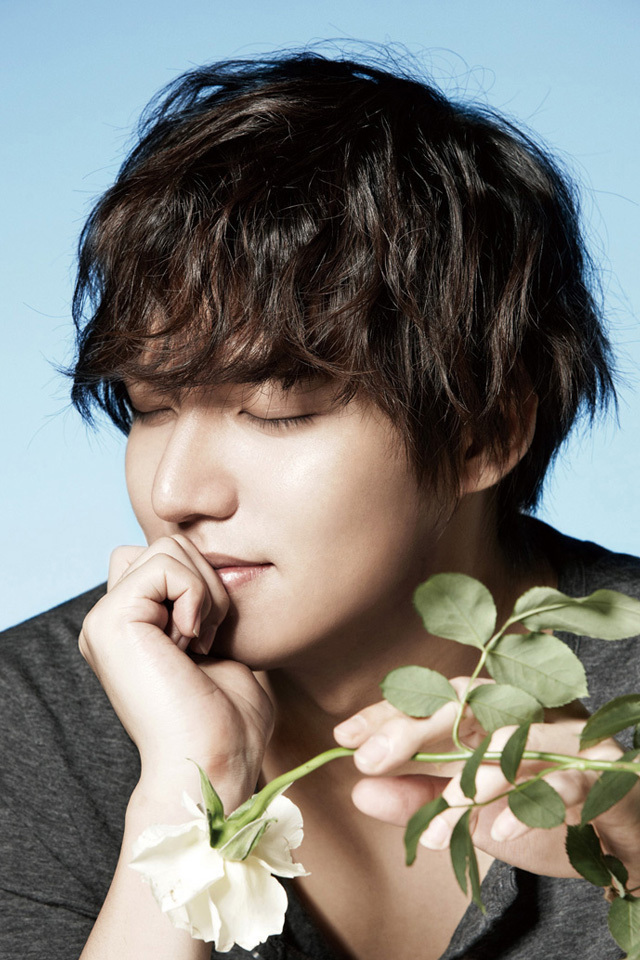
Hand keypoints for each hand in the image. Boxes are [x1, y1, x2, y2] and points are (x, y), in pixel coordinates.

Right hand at [79, 535, 272, 810]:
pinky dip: (194, 595)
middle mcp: (111, 620)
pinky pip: (163, 566)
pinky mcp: (109, 621)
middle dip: (206, 580)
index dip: (200, 580)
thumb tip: (228, 570)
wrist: (213, 762)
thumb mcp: (226, 651)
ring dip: (204, 590)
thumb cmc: (229, 722)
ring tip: (201, 642)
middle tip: (208, 639)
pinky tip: (193, 642)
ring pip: (167, 547)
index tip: (211, 635)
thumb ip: (211, 608)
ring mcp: (104, 620)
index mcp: (132, 626)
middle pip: (167, 544)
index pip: (166, 556)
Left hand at [334, 679, 639, 887]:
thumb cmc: (542, 815)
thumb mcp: (470, 812)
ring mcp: (565, 738)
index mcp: (494, 715)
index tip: (344, 734)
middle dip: (414, 729)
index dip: (390, 713)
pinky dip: (526, 807)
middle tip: (368, 759)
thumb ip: (419, 798)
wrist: (624, 842)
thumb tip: (361, 791)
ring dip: (467, 784)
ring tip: (434, 827)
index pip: (435, 699)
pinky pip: (560, 782)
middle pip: (467, 703)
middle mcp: (526, 714)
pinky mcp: (599, 772)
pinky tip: (497, 836)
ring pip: (509, 744)